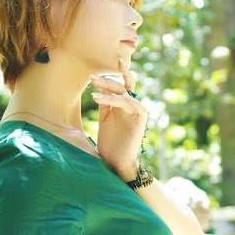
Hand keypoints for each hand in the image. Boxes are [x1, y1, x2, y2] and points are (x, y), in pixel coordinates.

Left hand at [89, 58, 146, 177]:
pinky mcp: (140, 119)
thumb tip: (101, 90)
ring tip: (95, 93)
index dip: (111, 77)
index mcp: (121, 106)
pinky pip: (133, 104)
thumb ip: (105, 105)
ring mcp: (136, 112)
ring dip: (111, 90)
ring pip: (126, 94)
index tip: (94, 73)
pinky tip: (107, 100)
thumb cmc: (110, 144)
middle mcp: (130, 107)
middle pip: (122, 87)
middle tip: (93, 79)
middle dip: (108, 81)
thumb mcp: (104, 120)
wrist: (117, 162)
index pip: (119, 86)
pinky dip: (121, 100)